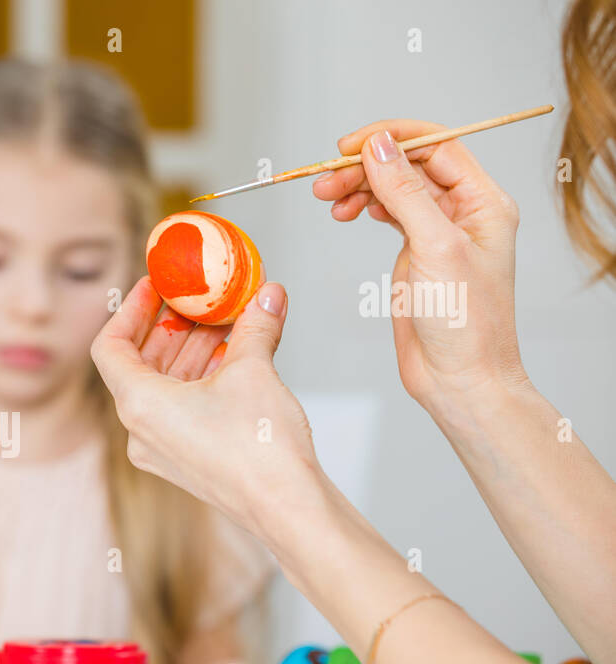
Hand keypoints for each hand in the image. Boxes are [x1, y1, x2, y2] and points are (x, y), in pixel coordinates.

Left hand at [91, 276, 320, 538]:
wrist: (287, 508)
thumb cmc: (260, 450)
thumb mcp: (255, 370)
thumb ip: (255, 326)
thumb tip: (267, 296)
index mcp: (139, 406)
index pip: (110, 347)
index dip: (129, 311)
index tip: (153, 288)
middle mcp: (141, 431)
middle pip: (139, 365)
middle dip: (170, 328)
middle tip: (197, 300)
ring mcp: (163, 450)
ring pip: (164, 387)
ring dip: (191, 351)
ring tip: (226, 322)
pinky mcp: (186, 461)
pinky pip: (182, 409)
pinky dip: (201, 379)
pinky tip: (234, 356)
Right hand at [312, 120, 528, 413]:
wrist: (459, 379)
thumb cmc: (465, 323)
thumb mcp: (435, 248)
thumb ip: (405, 192)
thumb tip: (380, 147)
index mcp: (483, 203)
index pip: (437, 146)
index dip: (392, 140)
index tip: (350, 147)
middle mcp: (463, 213)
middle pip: (409, 166)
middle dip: (366, 167)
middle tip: (325, 180)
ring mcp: (438, 233)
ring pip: (395, 189)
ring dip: (359, 187)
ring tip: (326, 198)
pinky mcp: (416, 255)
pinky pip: (389, 214)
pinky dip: (363, 207)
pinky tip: (345, 212)